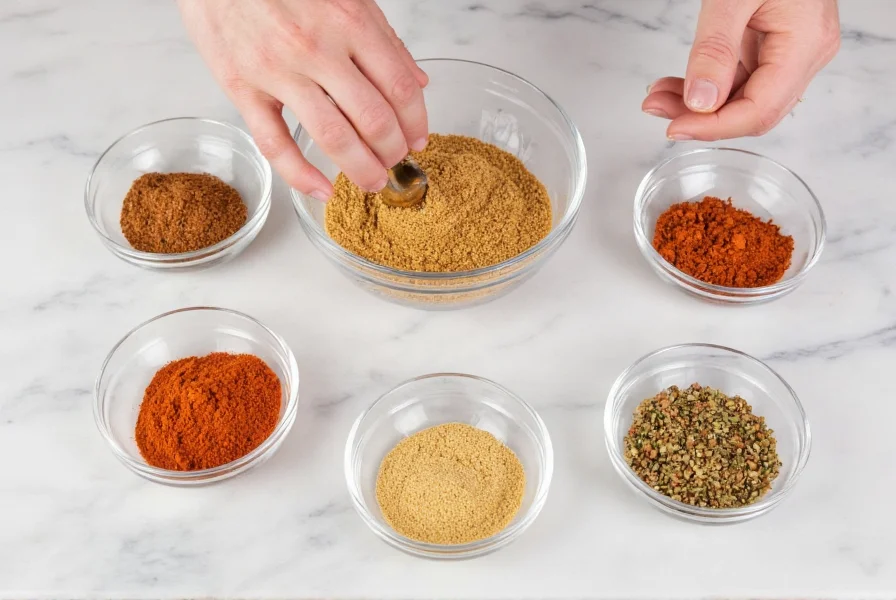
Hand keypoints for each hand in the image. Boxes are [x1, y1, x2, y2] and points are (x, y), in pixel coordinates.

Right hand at [177, 0, 428, 199]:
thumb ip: (383, 39)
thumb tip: (417, 82)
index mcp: (349, 22)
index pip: (399, 88)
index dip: (416, 123)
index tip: (419, 139)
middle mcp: (317, 48)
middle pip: (373, 119)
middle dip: (393, 151)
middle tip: (396, 162)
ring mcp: (278, 71)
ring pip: (332, 137)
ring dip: (361, 169)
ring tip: (372, 181)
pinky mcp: (242, 88)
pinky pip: (274, 143)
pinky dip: (300, 175)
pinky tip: (322, 190)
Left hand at [642, 0, 839, 140]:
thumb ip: (715, 50)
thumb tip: (699, 102)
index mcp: (806, 45)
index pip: (758, 111)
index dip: (713, 128)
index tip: (672, 128)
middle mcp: (806, 54)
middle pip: (753, 111)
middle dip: (701, 119)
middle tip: (656, 109)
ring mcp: (792, 51)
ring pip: (743, 99)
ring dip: (698, 105)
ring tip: (658, 95)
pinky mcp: (774, 45)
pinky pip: (740, 79)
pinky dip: (707, 85)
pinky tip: (677, 85)